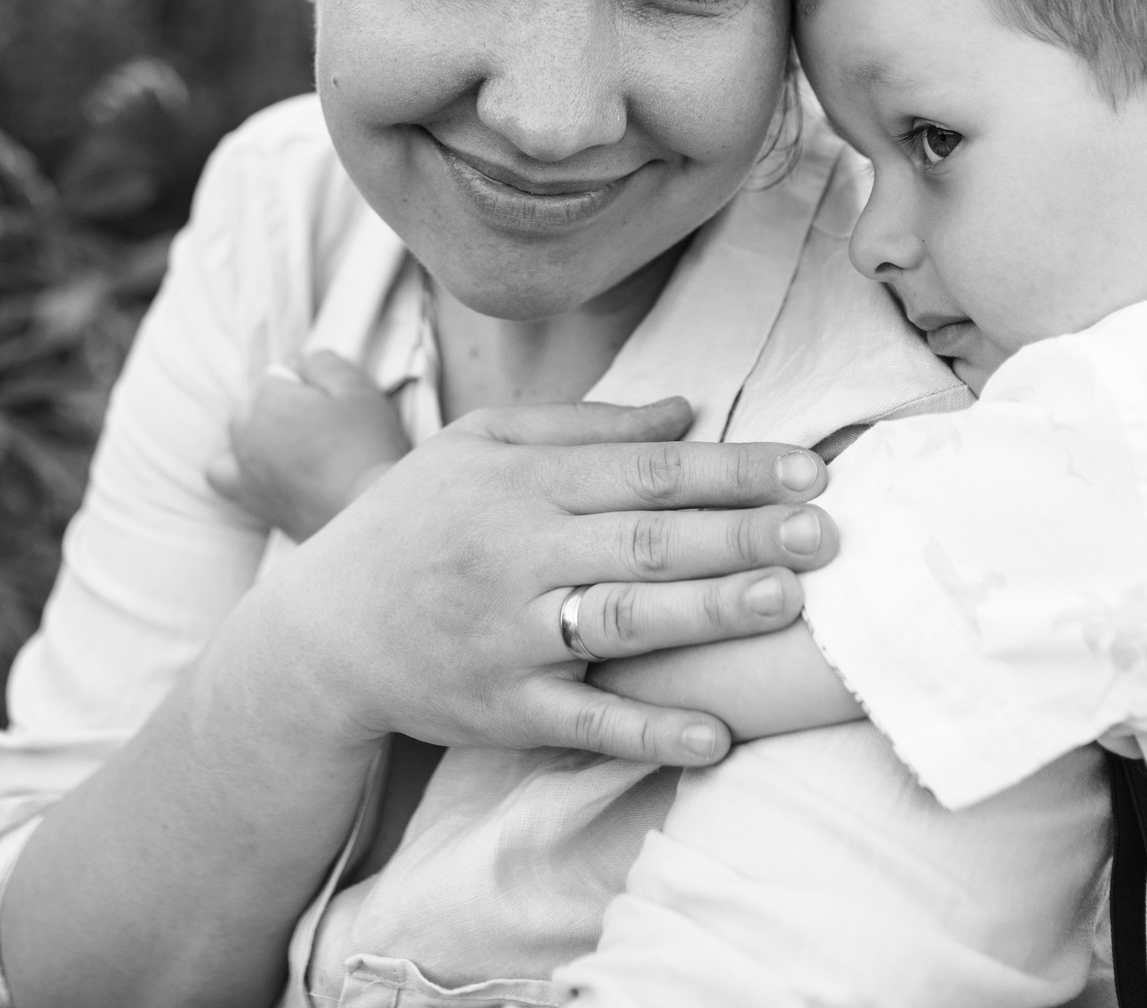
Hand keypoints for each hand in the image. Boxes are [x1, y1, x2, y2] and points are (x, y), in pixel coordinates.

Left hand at [210, 351, 409, 539]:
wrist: (366, 516)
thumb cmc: (366, 452)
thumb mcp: (358, 390)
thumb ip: (323, 363)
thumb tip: (300, 361)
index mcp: (269, 400)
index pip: (278, 375)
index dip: (309, 385)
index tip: (333, 403)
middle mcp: (246, 432)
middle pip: (255, 403)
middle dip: (282, 407)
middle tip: (323, 426)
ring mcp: (244, 468)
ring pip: (238, 433)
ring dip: (257, 432)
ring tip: (294, 445)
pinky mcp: (250, 499)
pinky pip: (221, 473)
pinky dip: (234, 466)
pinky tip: (263, 468)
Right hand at [227, 397, 837, 768]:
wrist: (320, 633)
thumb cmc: (413, 523)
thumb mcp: (480, 447)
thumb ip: (585, 426)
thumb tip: (687, 410)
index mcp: (522, 482)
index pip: (647, 470)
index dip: (732, 468)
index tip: (811, 468)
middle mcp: (519, 553)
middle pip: (648, 539)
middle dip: (742, 533)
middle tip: (826, 531)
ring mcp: (511, 636)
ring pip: (624, 621)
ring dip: (709, 611)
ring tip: (785, 602)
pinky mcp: (504, 709)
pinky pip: (585, 724)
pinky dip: (649, 731)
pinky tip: (715, 735)